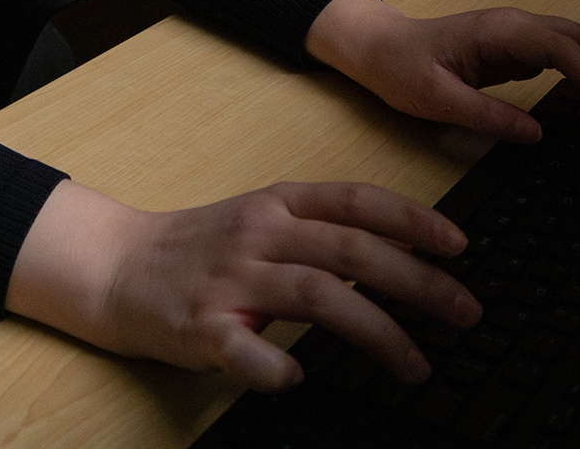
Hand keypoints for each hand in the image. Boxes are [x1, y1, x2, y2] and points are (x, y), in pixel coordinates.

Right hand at [6, 177, 475, 390]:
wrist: (116, 267)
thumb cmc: (198, 248)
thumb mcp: (261, 219)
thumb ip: (317, 230)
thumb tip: (397, 253)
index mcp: (277, 203)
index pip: (356, 201)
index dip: (412, 219)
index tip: (459, 245)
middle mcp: (259, 233)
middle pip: (351, 250)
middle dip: (417, 282)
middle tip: (463, 312)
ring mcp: (230, 279)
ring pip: (317, 295)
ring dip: (377, 331)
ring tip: (415, 364)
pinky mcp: (202, 325)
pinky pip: (244, 349)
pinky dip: (275, 365)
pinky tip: (300, 378)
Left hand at [304, 0, 579, 142]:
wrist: (378, 48)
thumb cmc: (400, 67)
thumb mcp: (436, 100)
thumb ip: (487, 115)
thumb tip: (536, 134)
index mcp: (499, 31)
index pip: (565, 47)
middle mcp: (514, 25)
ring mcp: (516, 35)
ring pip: (575, 44)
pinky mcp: (513, 48)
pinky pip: (559, 57)